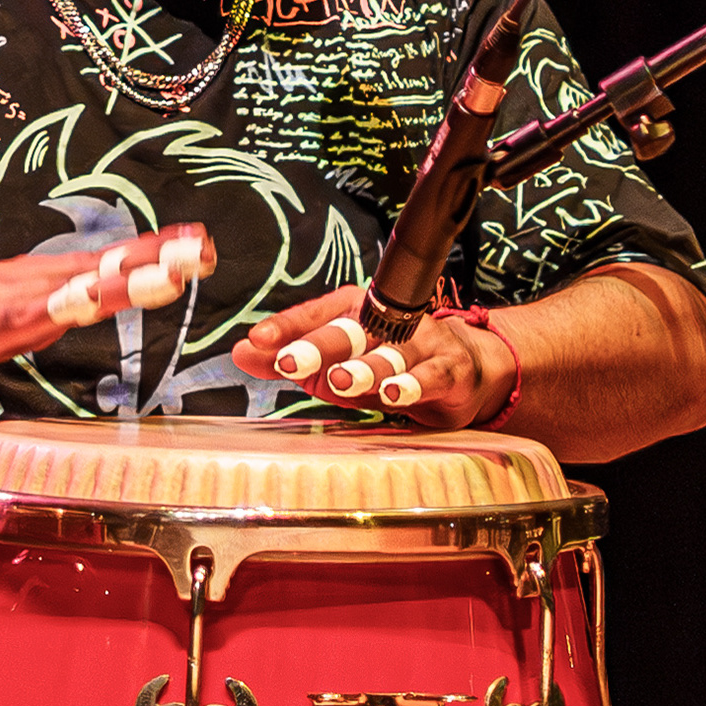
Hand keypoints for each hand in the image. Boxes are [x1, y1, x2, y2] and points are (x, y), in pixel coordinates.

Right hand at [0, 222, 211, 379]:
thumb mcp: (24, 322)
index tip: (200, 243)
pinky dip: (68, 305)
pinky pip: (38, 312)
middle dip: (159, 258)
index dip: (158, 252)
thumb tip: (86, 311)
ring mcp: (26, 296)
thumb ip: (57, 316)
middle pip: (111, 266)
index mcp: (56, 280)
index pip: (116, 262)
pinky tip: (90, 302)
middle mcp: (47, 279)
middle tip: (203, 249)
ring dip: (129, 278)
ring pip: (85, 283)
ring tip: (168, 274)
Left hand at [234, 283, 521, 427]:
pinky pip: (431, 376)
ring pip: (389, 355)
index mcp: (355, 310)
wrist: (467, 368)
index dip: (287, 327)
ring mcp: (422, 342)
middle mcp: (387, 321)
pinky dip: (413, 385)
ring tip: (341, 382)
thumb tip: (239, 353)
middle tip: (288, 363)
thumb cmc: (392, 363)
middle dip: (318, 346)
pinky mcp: (450, 369)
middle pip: (349, 330)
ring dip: (364, 369)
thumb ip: (292, 358)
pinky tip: (394, 395)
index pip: (317, 313)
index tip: (257, 341)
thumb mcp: (339, 363)